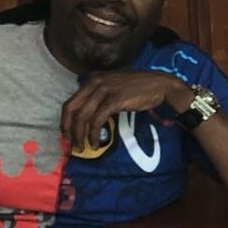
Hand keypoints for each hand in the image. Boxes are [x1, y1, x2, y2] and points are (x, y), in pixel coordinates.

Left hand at [61, 70, 194, 148]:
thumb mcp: (115, 87)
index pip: (70, 101)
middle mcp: (93, 82)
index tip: (69, 134)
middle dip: (68, 129)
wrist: (160, 85)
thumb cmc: (140, 88)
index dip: (66, 120)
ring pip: (82, 116)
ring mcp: (103, 90)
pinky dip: (93, 134)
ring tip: (83, 147)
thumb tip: (92, 116)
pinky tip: (96, 142)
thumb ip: (101, 96)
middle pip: (71, 109)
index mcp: (92, 80)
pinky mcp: (114, 100)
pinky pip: (97, 120)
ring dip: (80, 135)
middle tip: (72, 144)